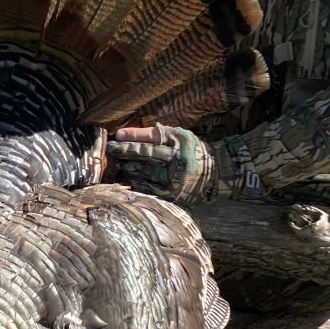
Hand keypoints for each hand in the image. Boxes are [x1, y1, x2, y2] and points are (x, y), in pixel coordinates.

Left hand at [106, 124, 221, 203]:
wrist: (218, 173)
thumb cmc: (193, 151)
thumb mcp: (180, 136)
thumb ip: (157, 134)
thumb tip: (126, 135)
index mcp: (180, 141)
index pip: (151, 138)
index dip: (133, 137)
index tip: (117, 135)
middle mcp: (178, 160)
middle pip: (146, 155)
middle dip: (125, 152)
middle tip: (111, 149)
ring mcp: (175, 178)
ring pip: (144, 173)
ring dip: (129, 168)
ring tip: (119, 164)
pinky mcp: (173, 194)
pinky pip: (149, 188)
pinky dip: (137, 183)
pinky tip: (129, 178)